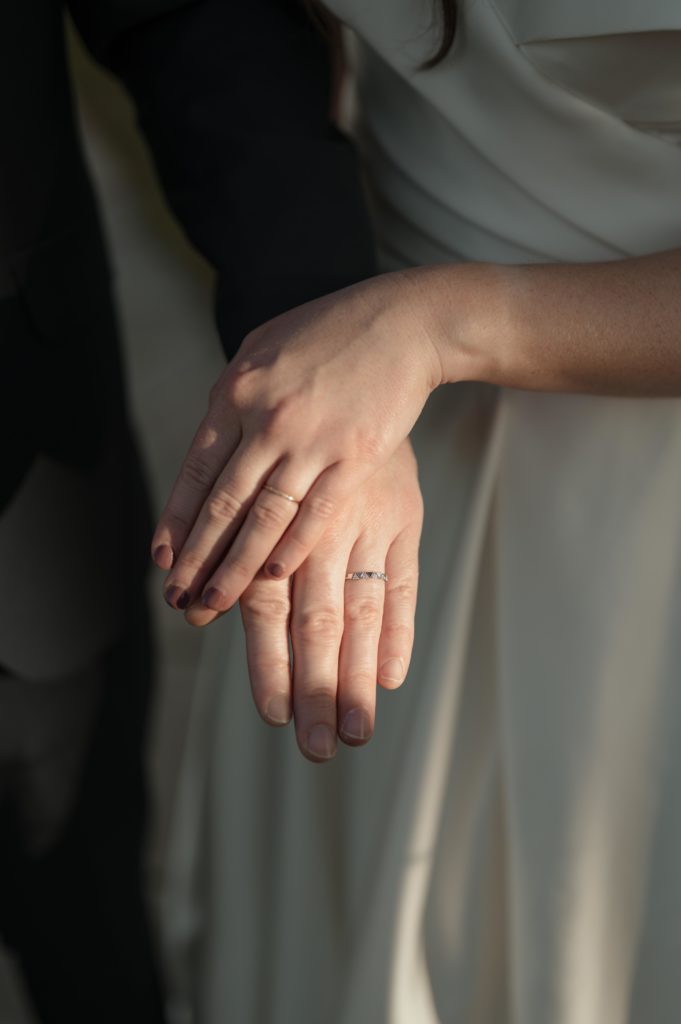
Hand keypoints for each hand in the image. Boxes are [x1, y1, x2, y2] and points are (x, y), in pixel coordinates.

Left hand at [152, 271, 439, 611]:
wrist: (401, 322)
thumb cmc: (329, 333)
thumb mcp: (263, 349)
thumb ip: (234, 399)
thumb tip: (210, 445)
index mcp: (237, 391)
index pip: (196, 471)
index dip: (177, 521)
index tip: (163, 560)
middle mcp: (266, 419)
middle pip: (223, 503)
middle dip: (197, 558)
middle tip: (177, 597)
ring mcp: (310, 441)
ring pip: (263, 519)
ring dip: (235, 567)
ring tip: (214, 603)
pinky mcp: (353, 459)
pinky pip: (314, 515)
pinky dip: (290, 549)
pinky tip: (272, 577)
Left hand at [184, 439, 422, 761]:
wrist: (356, 362)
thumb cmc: (285, 435)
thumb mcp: (249, 474)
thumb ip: (227, 542)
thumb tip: (192, 607)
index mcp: (274, 525)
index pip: (269, 610)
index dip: (272, 665)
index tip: (276, 716)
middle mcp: (319, 532)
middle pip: (318, 624)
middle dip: (317, 688)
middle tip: (317, 748)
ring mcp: (367, 525)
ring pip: (361, 613)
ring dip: (358, 675)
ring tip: (356, 730)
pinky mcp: (403, 518)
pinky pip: (404, 582)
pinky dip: (400, 630)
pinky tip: (391, 676)